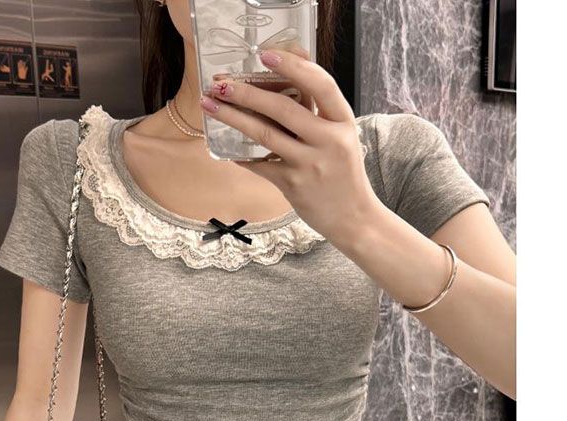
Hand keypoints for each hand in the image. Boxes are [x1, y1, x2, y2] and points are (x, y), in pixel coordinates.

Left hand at [200, 48, 383, 244]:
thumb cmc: (343, 175)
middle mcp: (328, 140)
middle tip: (221, 83)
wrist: (354, 219)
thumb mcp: (341, 139)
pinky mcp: (293, 185)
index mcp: (343, 121)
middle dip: (247, 92)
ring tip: (211, 105)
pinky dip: (242, 157)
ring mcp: (310, 163)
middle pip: (283, 107)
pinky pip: (260, 165)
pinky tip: (228, 150)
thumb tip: (282, 86)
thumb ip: (318, 116)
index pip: (321, 84)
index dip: (293, 66)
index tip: (266, 55)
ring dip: (233, 117)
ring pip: (265, 133)